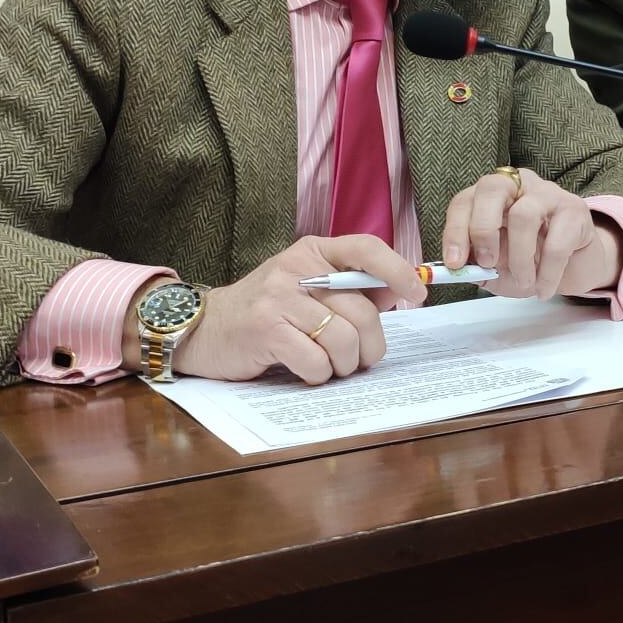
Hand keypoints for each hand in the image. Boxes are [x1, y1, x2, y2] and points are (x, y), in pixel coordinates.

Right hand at [142, 236, 425, 384]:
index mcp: (312, 251)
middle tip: (361, 360)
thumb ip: (348, 287)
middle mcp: (296, 268)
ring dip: (344, 365)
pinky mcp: (265, 330)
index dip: (399, 271)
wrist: (203, 328)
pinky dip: (318, 374)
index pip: (367, 248)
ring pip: (342, 340)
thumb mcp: (305, 287)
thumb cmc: (264, 311)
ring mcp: (279, 298)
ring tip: (329, 366)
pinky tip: (303, 369)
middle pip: (362, 311)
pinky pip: (316, 362)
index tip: (418, 294)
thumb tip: (398, 291)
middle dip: (371, 347)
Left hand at [441, 169, 622, 298]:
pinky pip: (557, 242)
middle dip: (483, 229)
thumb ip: (477, 266)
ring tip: (524, 283)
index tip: (454, 263)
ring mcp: (548, 193)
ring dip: (519, 258)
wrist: (575, 264)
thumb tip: (460, 269)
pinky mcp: (574, 210)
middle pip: (492, 188)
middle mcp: (518, 185)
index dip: (455, 230)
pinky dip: (547, 273)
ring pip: (524, 215)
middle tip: (487, 264)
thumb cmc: (530, 261)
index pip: (465, 201)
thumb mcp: (497, 267)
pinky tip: (543, 289)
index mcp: (491, 196)